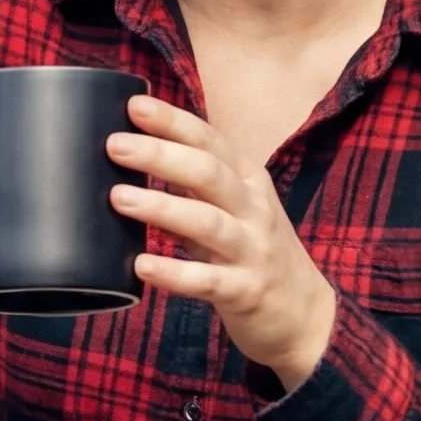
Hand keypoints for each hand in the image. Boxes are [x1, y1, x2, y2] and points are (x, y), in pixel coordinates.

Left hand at [109, 94, 337, 391]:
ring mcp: (253, 251)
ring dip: (163, 208)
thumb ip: (194, 189)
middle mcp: (255, 210)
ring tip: (119, 198)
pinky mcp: (246, 291)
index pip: (211, 142)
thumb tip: (132, 161)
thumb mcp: (233, 211)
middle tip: (115, 146)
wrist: (304, 315)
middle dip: (162, 155)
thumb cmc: (253, 254)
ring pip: (208, 223)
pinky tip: (142, 266)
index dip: (174, 122)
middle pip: (209, 173)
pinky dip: (174, 273)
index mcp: (249, 182)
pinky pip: (207, 280)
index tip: (135, 105)